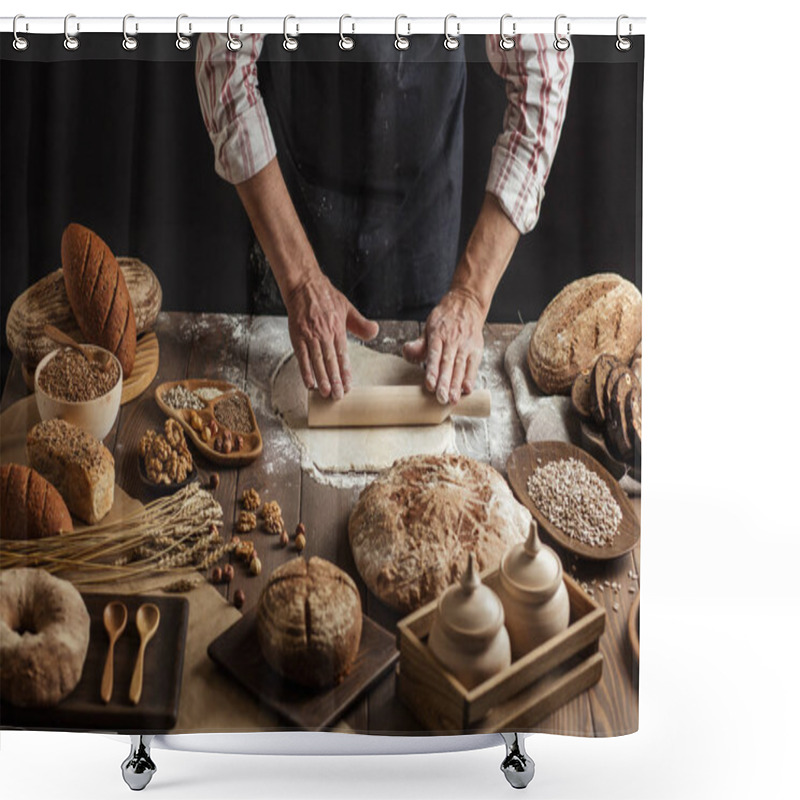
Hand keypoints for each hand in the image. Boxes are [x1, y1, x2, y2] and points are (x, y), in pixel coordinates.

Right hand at [286, 272, 378, 398]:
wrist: (303, 284)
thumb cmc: (325, 296)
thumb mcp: (347, 308)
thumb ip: (360, 323)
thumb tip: (375, 332)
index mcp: (337, 328)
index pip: (343, 355)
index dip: (345, 372)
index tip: (349, 385)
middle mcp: (324, 333)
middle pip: (331, 361)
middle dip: (335, 380)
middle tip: (339, 396)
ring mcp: (309, 335)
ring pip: (317, 361)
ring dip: (322, 379)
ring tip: (326, 393)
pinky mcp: (297, 335)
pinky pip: (301, 357)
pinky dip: (305, 371)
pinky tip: (309, 383)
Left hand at [403, 288, 485, 404]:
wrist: (467, 303)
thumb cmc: (445, 319)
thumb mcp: (429, 326)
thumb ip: (419, 343)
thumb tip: (407, 351)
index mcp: (438, 335)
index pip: (434, 355)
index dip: (432, 371)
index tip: (430, 385)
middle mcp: (453, 340)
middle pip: (448, 364)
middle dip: (445, 383)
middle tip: (441, 398)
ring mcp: (466, 345)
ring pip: (461, 367)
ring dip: (457, 385)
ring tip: (452, 400)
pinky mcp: (477, 349)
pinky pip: (473, 365)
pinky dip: (470, 378)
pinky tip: (467, 390)